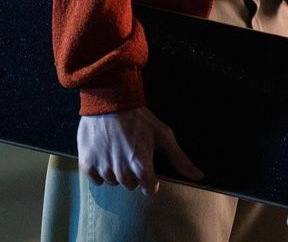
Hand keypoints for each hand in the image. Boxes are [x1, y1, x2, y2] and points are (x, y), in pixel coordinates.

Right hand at [77, 106, 202, 195]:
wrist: (109, 99)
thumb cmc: (139, 116)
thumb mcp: (163, 134)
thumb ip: (180, 159)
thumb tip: (199, 176)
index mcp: (141, 167)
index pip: (149, 189)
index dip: (150, 177)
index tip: (146, 162)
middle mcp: (122, 172)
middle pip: (131, 185)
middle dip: (133, 171)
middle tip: (130, 150)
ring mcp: (104, 168)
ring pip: (113, 182)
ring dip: (116, 170)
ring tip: (117, 148)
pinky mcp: (87, 164)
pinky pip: (95, 180)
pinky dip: (99, 170)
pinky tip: (103, 153)